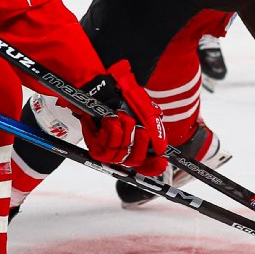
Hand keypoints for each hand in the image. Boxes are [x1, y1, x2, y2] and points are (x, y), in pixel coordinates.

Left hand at [69, 61, 167, 175]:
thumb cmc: (123, 97)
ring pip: (120, 154)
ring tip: (121, 117)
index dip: (154, 166)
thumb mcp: (145, 110)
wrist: (103, 87)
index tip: (161, 161)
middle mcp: (121, 148)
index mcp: (135, 143)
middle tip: (140, 129)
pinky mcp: (93, 143)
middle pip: (135, 161)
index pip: (145, 164)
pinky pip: (106, 147)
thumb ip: (155, 129)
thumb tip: (161, 148)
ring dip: (124, 133)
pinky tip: (110, 119)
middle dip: (139, 143)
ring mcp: (106, 147)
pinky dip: (111, 131)